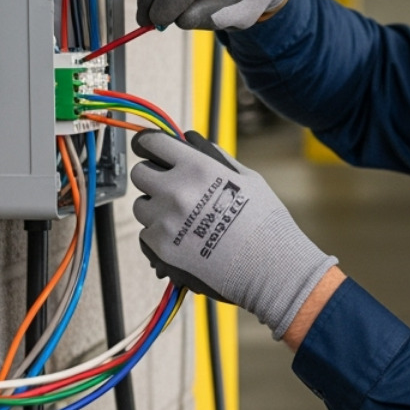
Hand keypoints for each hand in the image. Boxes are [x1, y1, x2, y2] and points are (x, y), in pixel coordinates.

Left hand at [130, 130, 336, 339]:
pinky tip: (184, 239)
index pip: (152, 142)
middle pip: (140, 173)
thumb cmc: (264, 224)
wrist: (269, 268)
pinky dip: (160, 236)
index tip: (149, 148)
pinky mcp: (161, 249)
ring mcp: (165, 221)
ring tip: (184, 218)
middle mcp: (176, 191)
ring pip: (141, 206)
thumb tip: (190, 142)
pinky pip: (146, 235)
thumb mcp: (247, 178)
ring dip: (156, 208)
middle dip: (153, 177)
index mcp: (197, 168)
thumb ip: (213, 157)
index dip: (149, 144)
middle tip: (172, 188)